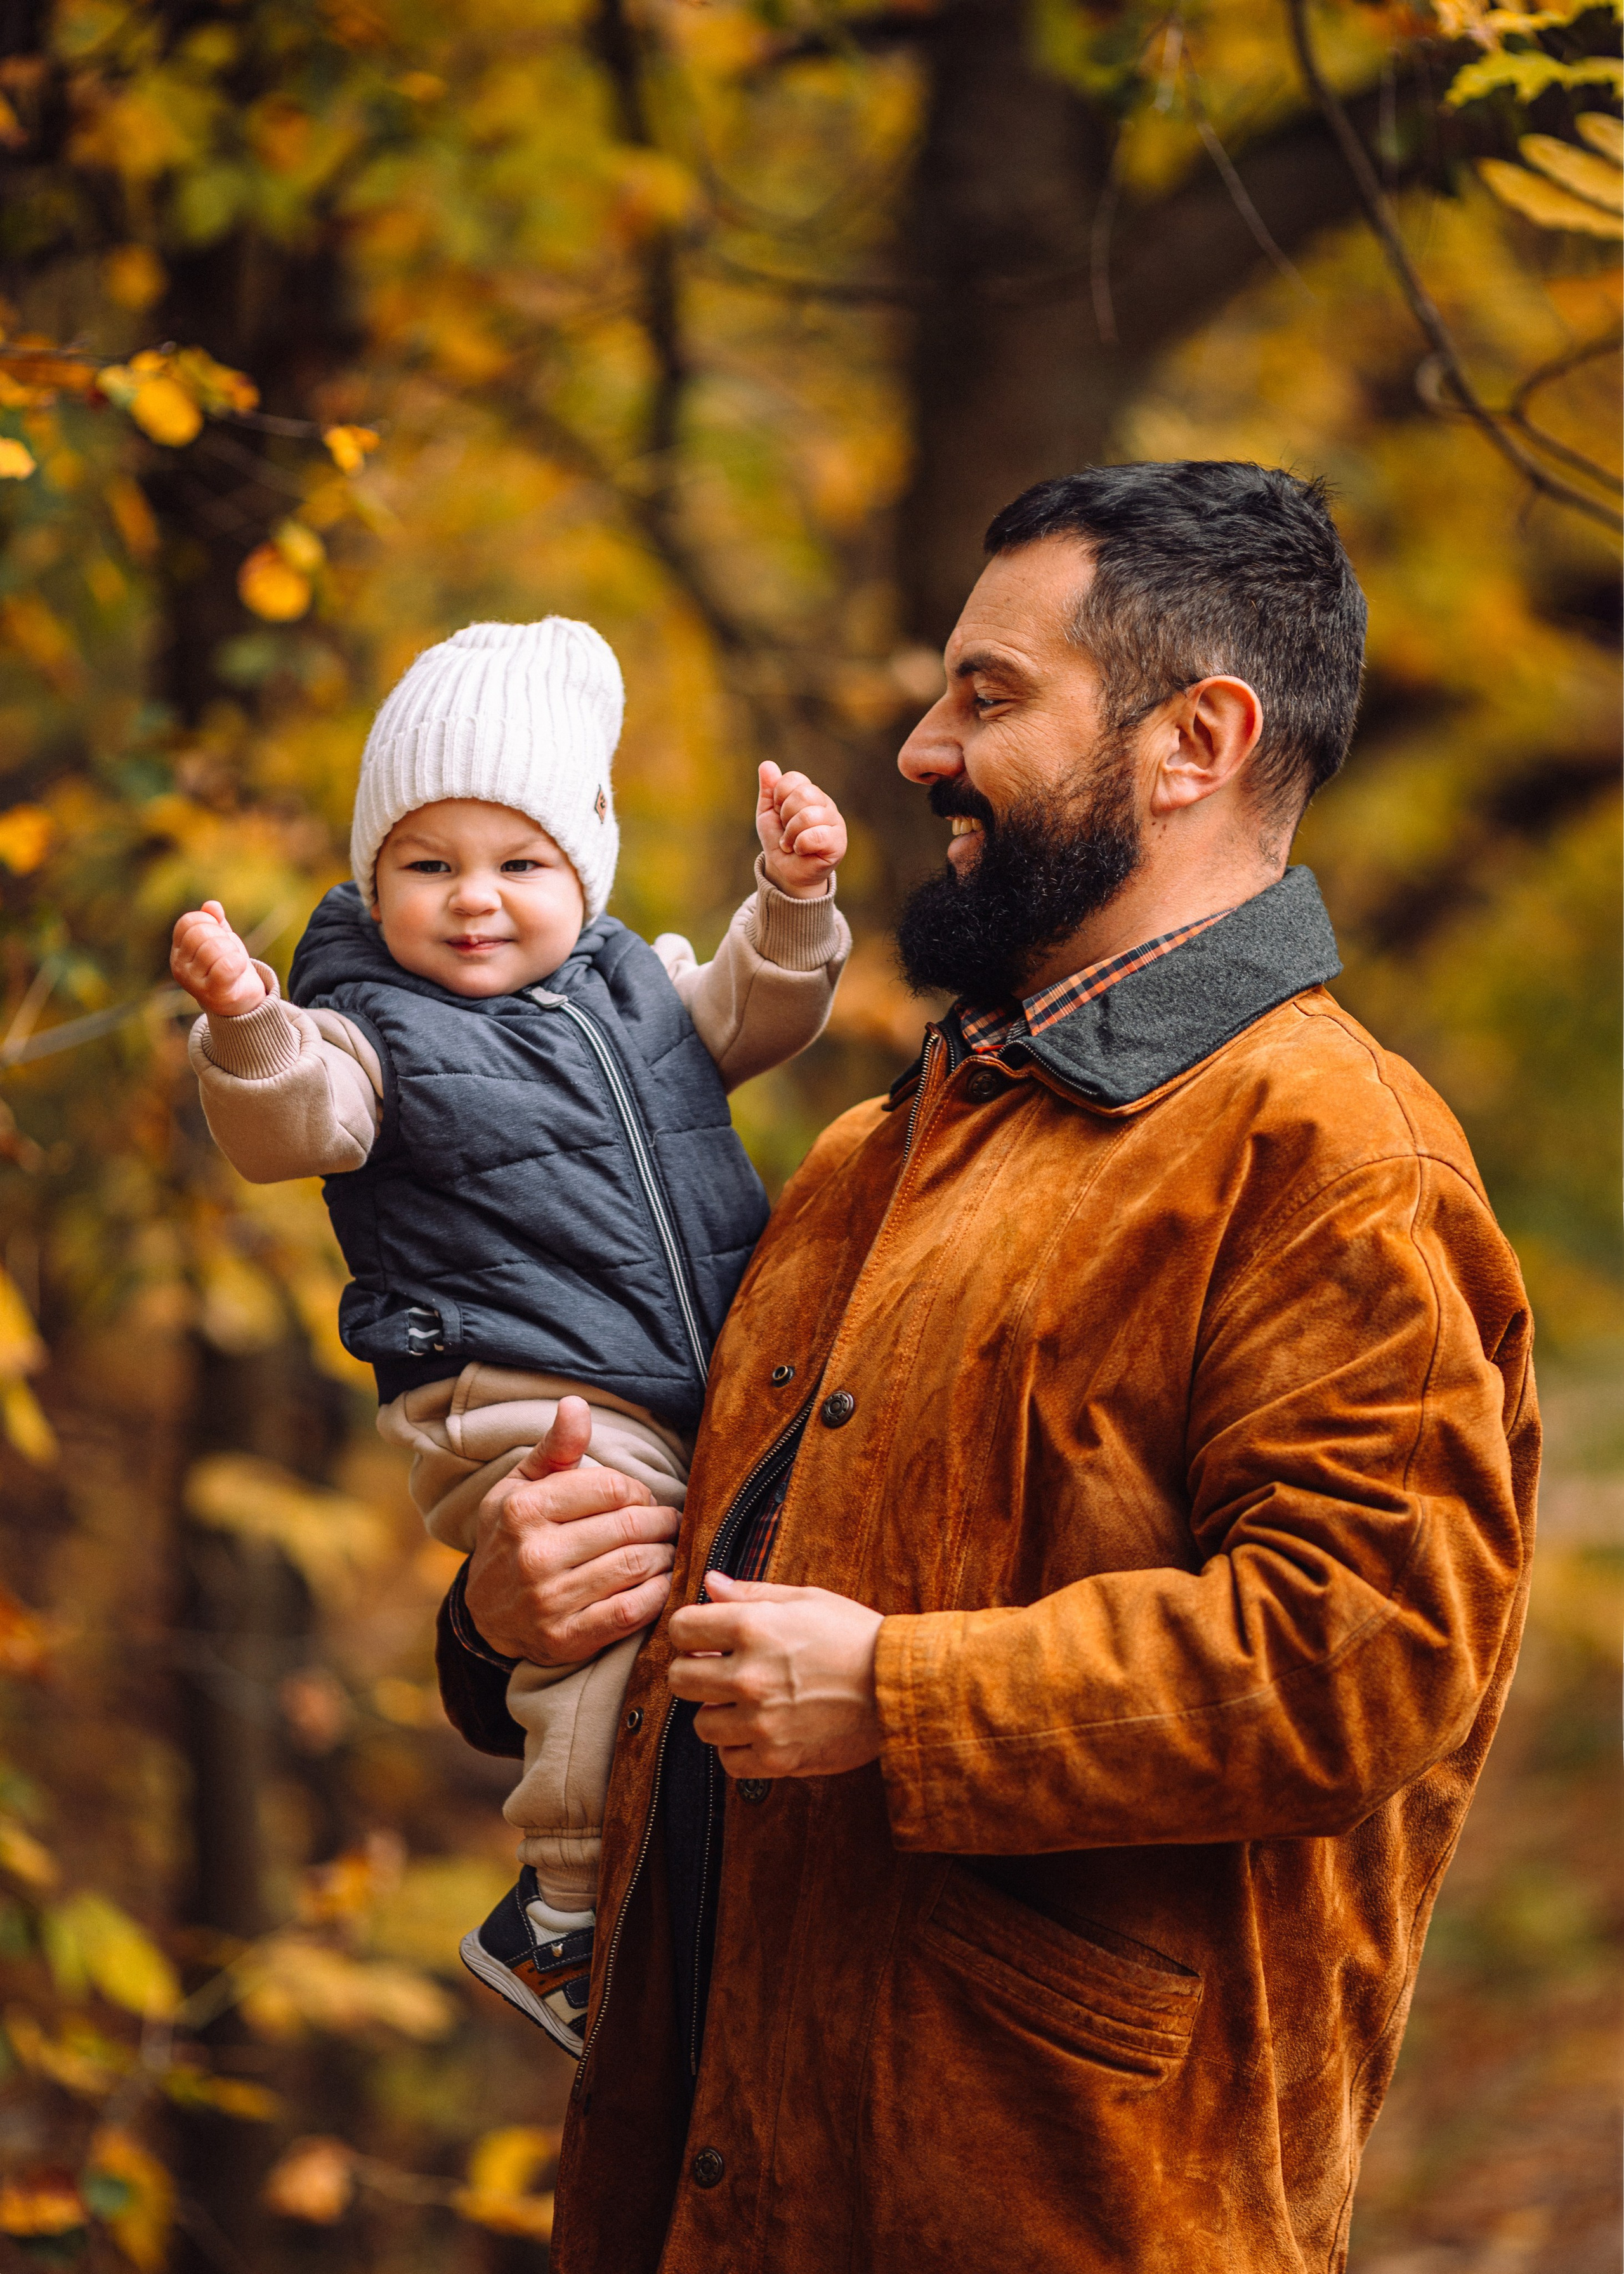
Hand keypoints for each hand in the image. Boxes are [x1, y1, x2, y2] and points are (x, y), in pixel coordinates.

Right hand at [171, 901, 267, 1016]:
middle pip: (201, 934)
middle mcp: (179, 967)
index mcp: (178, 951)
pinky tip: (239, 970)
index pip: (188, 922)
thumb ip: (216, 922)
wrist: (242, 1000)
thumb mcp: (221, 940)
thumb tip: (212, 906)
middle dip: (222, 937)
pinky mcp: (213, 994)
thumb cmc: (229, 967)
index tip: (219, 934)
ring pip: (214, 948)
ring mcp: (193, 982)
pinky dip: (238, 963)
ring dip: (232, 951)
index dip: (209, 921)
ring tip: (234, 962)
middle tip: (229, 951)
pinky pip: (225, 967)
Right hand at [464, 1396, 679, 1664]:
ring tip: (666, 1550)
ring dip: (664, 1556)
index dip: (640, 1492)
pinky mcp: (566, 1638)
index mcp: (523, 1510)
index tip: (642, 1500)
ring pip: (636, 1567)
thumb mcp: (522, 1485)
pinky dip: (657, 1594)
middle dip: (662, 1523)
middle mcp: (533, 1555)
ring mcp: (548, 1601)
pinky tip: (660, 1583)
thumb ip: (556, 1447)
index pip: (613, 1488)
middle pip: (630, 1528)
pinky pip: (631, 1612)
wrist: (484, 1612)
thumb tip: (577, 1404)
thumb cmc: (513, 1535)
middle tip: (669, 1524)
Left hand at [666, 1571, 882, 1779]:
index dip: (690, 1631)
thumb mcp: (807, 1599)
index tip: (704, 1638)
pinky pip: (728, 1760)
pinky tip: (760, 1730)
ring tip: (746, 1703)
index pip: (681, 1628)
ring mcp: (761, 1720)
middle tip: (720, 1671)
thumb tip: (710, 1584)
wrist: (902, 1685)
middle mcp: (749, 1675)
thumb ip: (751, 1593)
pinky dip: (738, 1747)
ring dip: (718, 1713)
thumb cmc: (856, 1635)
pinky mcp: (777, 1758)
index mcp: (753, 1626)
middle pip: (679, 1678)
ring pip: (700, 1724)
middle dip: (695, 1671)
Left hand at [756, 763, 847, 900]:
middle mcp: (825, 804)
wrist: (785, 872)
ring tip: (790, 844)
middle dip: (785, 816)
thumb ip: (769, 790)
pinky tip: (801, 851)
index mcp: (810, 793)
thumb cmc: (780, 841)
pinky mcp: (839, 843)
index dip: (779, 797)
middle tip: (786, 831)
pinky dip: (801, 845)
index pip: (794, 779)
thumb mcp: (768, 814)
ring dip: (791, 834)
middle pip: (803, 794)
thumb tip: (766, 764)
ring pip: (809, 815)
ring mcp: (835, 822)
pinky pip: (817, 835)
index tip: (778, 814)